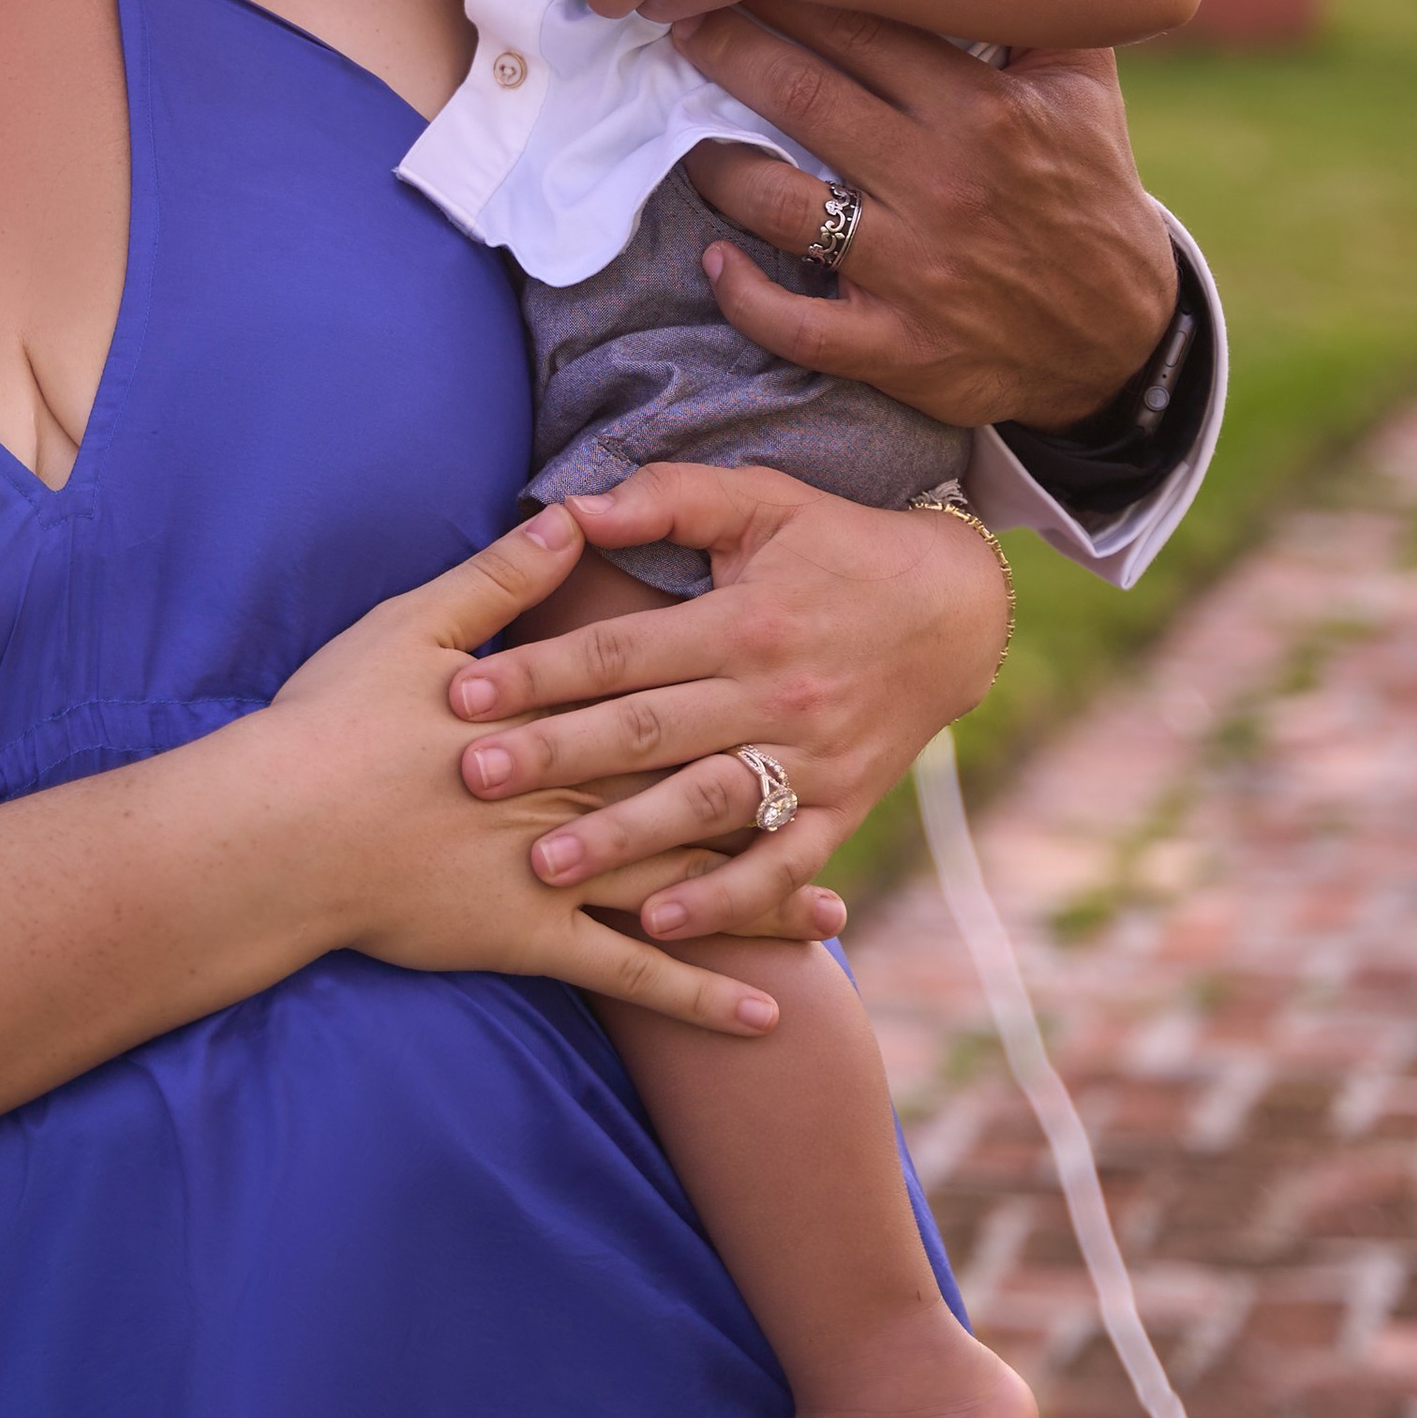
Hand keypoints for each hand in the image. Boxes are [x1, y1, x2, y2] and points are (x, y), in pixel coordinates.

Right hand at [266, 505, 795, 1035]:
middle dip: (775, 800)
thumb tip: (566, 518)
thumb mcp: (412, 628)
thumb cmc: (332, 724)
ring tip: (833, 915)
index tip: (804, 679)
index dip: (732, 694)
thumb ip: (499, 579)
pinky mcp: (534, 941)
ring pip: (684, 885)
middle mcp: (574, 794)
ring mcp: (558, 875)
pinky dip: (702, 994)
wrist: (277, 833)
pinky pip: (637, 975)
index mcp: (554, 716)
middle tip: (854, 806)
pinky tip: (765, 1012)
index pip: (656, 700)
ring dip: (761, 902)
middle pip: (694, 793)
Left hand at [442, 465, 1010, 941]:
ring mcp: (812, 759)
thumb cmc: (837, 546)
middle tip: (471, 776)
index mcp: (745, 619)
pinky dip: (725, 899)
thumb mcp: (761, 501)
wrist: (956, 612)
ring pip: (705, 805)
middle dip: (554, 755)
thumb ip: (667, 497)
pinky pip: (780, 864)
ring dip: (624, 839)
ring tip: (545, 865)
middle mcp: (776, 693)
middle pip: (648, 730)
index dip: (539, 668)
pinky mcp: (843, 808)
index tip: (460, 690)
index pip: (622, 649)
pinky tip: (659, 920)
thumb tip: (571, 505)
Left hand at [675, 0, 1179, 429]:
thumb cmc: (1089, 193)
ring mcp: (917, 272)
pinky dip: (746, 296)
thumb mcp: (1084, 91)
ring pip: (782, 205)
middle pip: (806, 100)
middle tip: (678, 19)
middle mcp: (944, 185)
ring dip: (716, 164)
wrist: (1121, 337)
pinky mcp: (899, 348)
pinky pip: (800, 326)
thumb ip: (1038, 6)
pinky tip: (712, 261)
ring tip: (680, 131)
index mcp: (985, 113)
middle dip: (731, 51)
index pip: (866, 32)